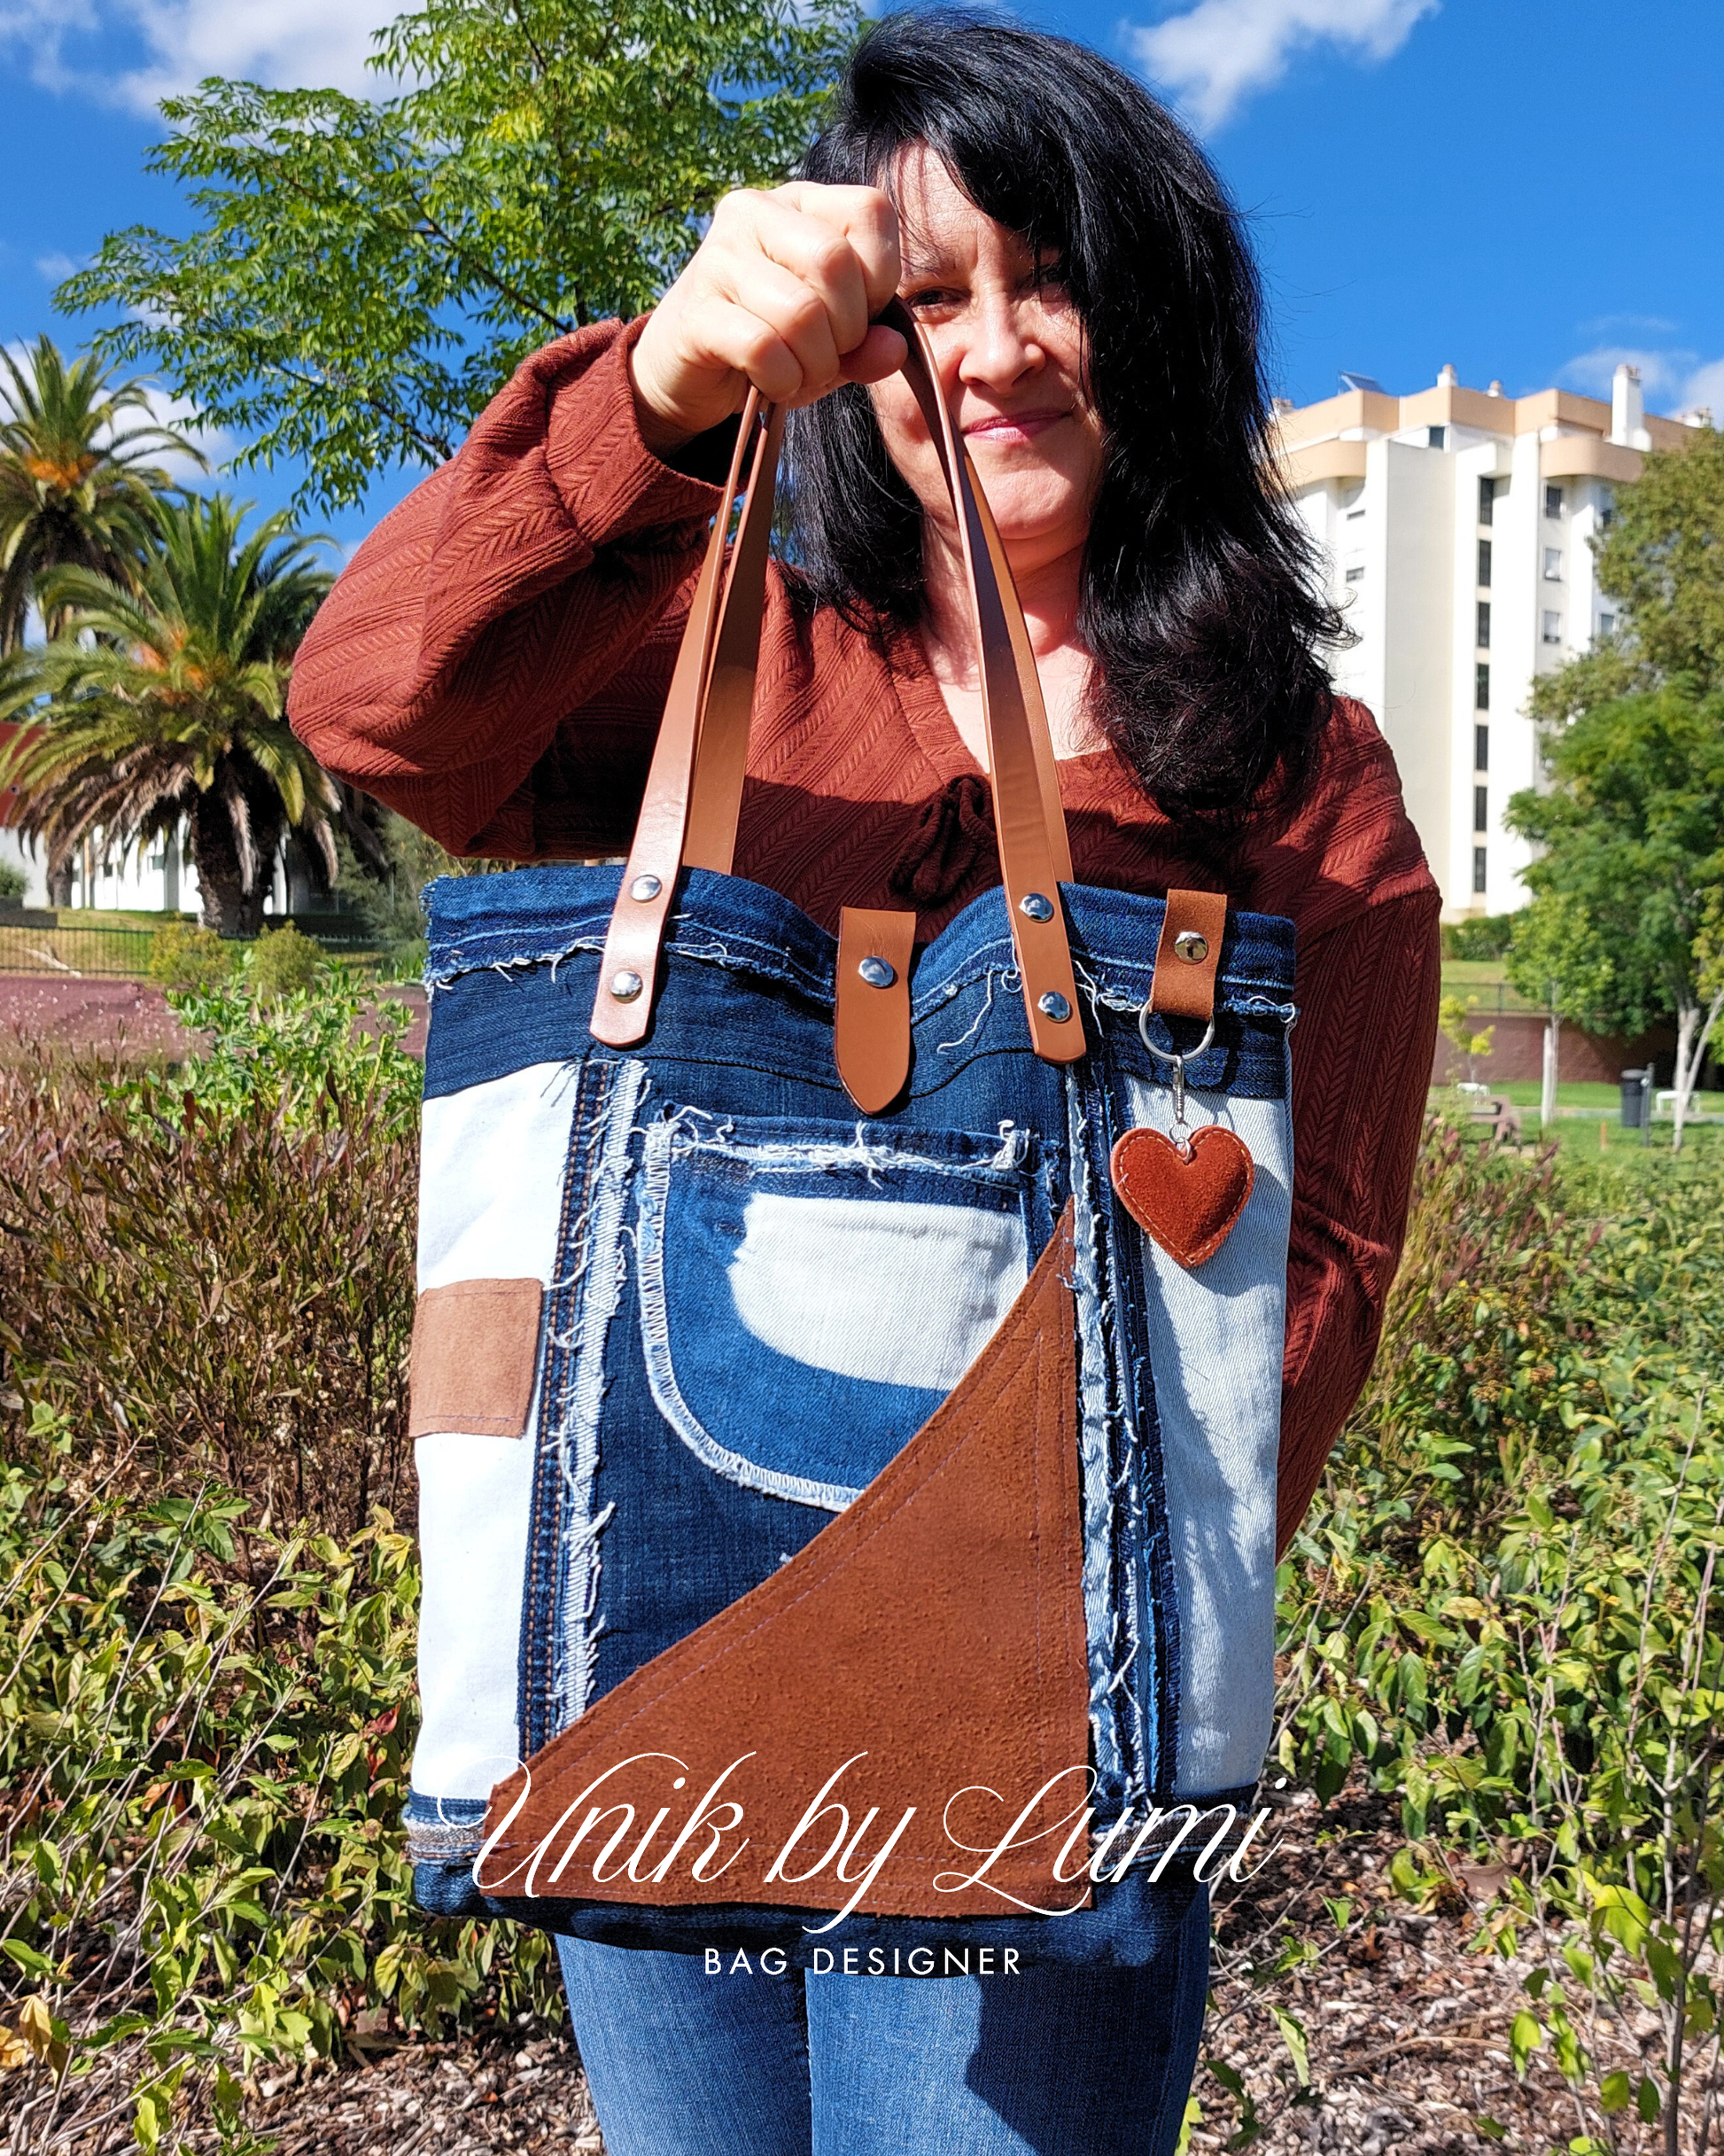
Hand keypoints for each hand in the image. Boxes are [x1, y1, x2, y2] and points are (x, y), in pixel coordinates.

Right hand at [629, 183, 905, 451]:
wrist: (688, 371)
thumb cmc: (772, 343)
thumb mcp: (833, 341)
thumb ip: (869, 341)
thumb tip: (893, 348)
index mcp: (800, 202)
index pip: (869, 211)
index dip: (882, 277)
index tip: (862, 317)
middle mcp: (755, 212)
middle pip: (834, 261)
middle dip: (848, 328)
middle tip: (831, 355)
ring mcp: (719, 257)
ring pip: (800, 311)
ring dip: (815, 364)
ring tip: (802, 374)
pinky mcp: (697, 312)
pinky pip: (763, 348)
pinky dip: (782, 380)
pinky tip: (773, 383)